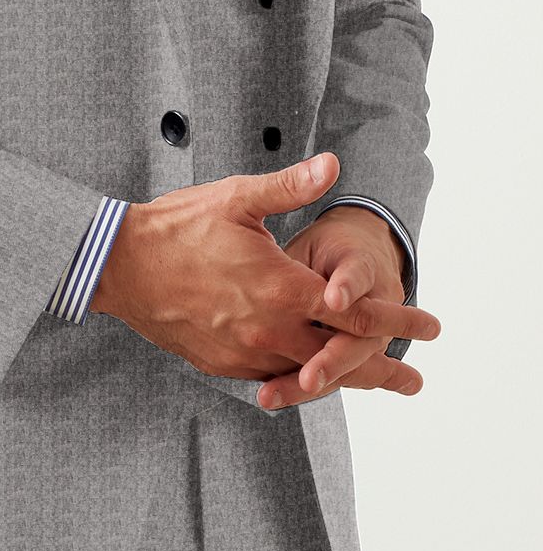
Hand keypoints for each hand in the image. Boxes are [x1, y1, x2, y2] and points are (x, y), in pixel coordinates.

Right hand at [91, 152, 439, 384]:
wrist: (119, 266)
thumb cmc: (177, 227)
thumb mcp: (237, 199)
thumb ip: (290, 186)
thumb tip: (334, 165)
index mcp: (282, 288)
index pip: (356, 311)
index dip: (398, 319)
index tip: (431, 326)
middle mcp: (269, 329)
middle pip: (341, 357)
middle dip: (383, 368)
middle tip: (415, 380)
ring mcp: (244, 353)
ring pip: (307, 374)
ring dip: (341, 379)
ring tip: (372, 385)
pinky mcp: (221, 365)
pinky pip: (270, 377)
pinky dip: (296, 377)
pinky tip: (307, 373)